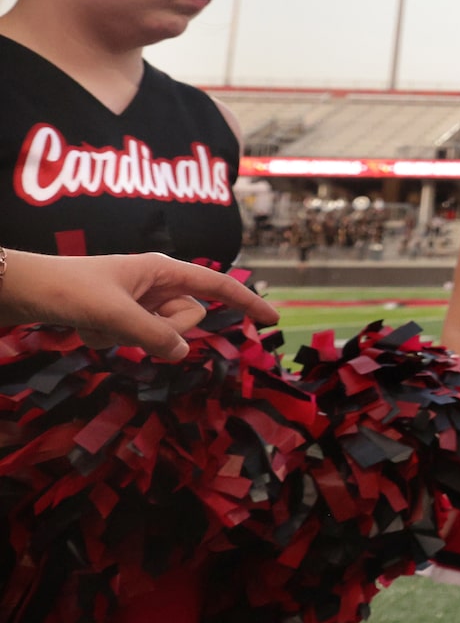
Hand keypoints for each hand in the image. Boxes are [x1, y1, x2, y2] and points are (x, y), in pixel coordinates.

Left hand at [0, 251, 275, 359]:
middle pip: (187, 317)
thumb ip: (155, 336)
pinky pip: (134, 338)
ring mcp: (137, 301)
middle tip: (126, 322)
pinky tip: (87, 327)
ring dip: (131, 336)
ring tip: (99, 324)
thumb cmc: (69, 290)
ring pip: (160, 331)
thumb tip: (182, 353)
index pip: (217, 285)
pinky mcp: (119, 315)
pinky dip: (112, 339)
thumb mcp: (116, 315)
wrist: (21, 288)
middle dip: (163, 328)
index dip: (246, 301)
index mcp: (163, 269)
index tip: (272, 319)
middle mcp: (155, 284)